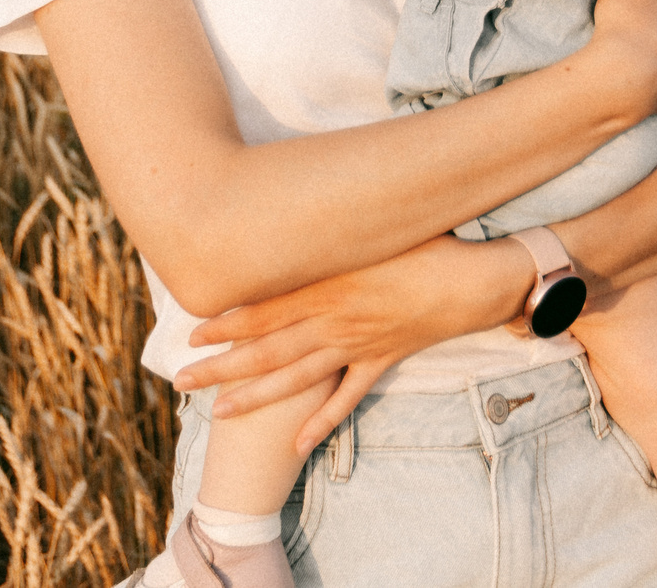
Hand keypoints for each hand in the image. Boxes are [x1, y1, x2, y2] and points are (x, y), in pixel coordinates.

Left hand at [175, 235, 527, 452]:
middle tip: (181, 380)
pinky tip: (295, 444)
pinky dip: (320, 422)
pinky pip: (345, 398)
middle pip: (269, 350)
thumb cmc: (426, 242)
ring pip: (296, 379)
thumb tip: (293, 211)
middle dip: (222, 366)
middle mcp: (336, 320)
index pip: (266, 309)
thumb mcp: (374, 228)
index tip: (192, 333)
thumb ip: (334, 228)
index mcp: (330, 285)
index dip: (226, 324)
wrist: (475, 280)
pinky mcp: (381, 361)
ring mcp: (358, 346)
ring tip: (219, 411)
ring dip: (256, 397)